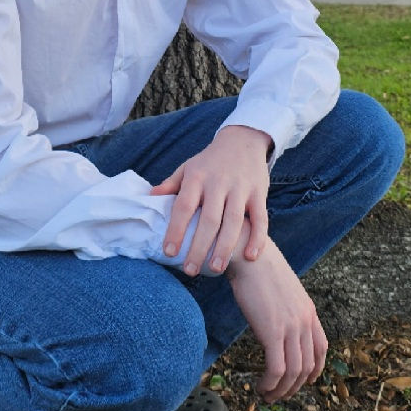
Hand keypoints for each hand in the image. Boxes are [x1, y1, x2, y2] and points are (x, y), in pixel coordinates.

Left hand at [150, 125, 270, 276]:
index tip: (169, 252)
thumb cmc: (209, 161)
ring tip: (215, 269)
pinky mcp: (259, 193)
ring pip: (233, 221)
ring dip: (224, 247)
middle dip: (199, 247)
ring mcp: (240, 188)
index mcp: (197, 178)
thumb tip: (149, 198)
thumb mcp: (188, 168)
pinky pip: (260, 218)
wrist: (243, 140)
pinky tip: (250, 256)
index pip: (183, 206)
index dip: (175, 230)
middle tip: (190, 270)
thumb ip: (170, 185)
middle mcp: (218, 183)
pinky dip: (257, 238)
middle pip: (209, 219)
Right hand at [228, 238, 326, 400]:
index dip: (314, 370)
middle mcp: (305, 321)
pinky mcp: (273, 331)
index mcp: (308, 311)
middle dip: (294, 387)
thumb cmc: (258, 268)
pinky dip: (271, 384)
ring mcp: (291, 327)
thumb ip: (286, 308)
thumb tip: (277, 321)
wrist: (248, 254)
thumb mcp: (281, 289)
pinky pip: (277, 369)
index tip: (302, 381)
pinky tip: (261, 387)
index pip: (321, 348)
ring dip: (281, 390)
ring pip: (293, 372)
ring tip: (267, 396)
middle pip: (307, 366)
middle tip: (278, 395)